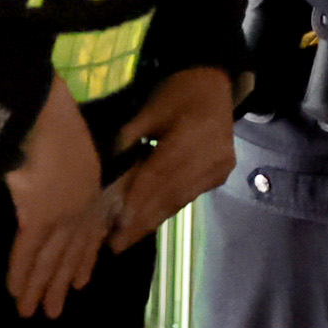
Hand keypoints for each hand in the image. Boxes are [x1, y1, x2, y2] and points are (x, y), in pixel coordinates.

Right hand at [1, 75, 110, 317]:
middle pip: (71, 251)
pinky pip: (28, 251)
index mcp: (91, 184)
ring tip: (35, 314)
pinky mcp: (39, 214)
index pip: (89, 230)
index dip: (85, 257)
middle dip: (63, 282)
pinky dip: (21, 273)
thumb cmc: (55, 114)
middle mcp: (80, 204)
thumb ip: (69, 166)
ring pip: (51, 258)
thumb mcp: (74, 141)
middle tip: (56, 312)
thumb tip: (52, 179)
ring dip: (42, 288)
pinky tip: (16, 293)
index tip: (83, 279)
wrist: (43, 107)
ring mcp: (62, 212)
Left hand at [101, 65, 234, 251]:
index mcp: (192, 135)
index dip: (137, 200)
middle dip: (141, 220)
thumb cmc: (177, 92)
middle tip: (116, 245)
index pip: (159, 174)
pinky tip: (149, 223)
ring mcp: (219, 167)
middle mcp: (210, 156)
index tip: (116, 224)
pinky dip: (167, 209)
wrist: (214, 83)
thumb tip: (107, 171)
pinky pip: (189, 196)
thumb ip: (128, 139)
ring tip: (128, 240)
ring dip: (152, 220)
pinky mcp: (221, 174)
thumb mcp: (149, 110)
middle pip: (170, 193)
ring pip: (180, 199)